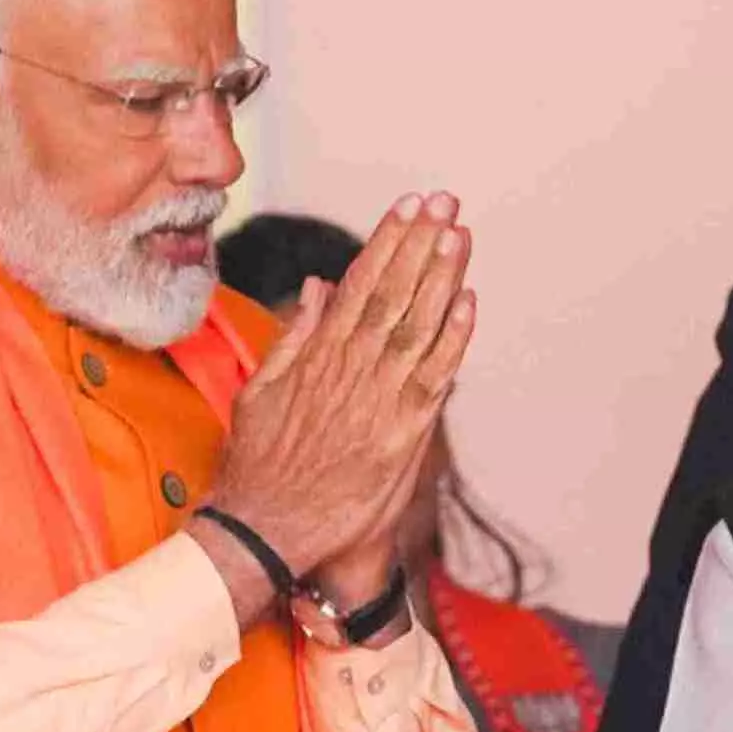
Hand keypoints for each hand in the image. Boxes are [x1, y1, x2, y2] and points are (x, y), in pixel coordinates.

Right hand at [211, 192, 474, 590]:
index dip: (387, 241)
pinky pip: (435, 377)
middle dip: (420, 243)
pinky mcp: (401, 434)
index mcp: (318, 354)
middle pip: (393, 293)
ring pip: (417, 325)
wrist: (268, 530)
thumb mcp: (262, 391)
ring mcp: (378, 399)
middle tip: (445, 201)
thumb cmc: (262, 466)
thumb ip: (294, 336)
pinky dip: (454, 339)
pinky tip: (470, 302)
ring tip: (460, 233)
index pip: (359, 283)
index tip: (409, 206)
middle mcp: (351, 368)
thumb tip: (318, 287)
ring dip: (441, 277)